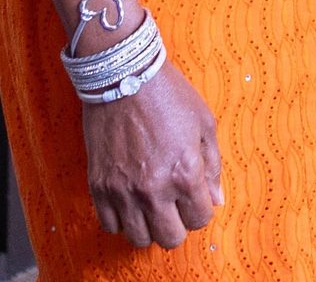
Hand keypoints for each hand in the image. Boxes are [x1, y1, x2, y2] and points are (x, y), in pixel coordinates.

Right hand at [83, 60, 222, 249]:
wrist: (125, 77)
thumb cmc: (169, 95)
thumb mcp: (204, 123)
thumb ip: (212, 166)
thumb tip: (216, 199)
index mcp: (185, 172)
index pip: (200, 218)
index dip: (202, 209)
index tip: (197, 197)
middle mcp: (154, 189)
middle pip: (170, 238)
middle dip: (179, 224)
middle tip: (177, 205)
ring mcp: (123, 191)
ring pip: (139, 238)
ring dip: (150, 225)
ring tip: (154, 204)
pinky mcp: (99, 187)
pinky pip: (110, 225)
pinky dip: (123, 219)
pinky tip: (131, 200)